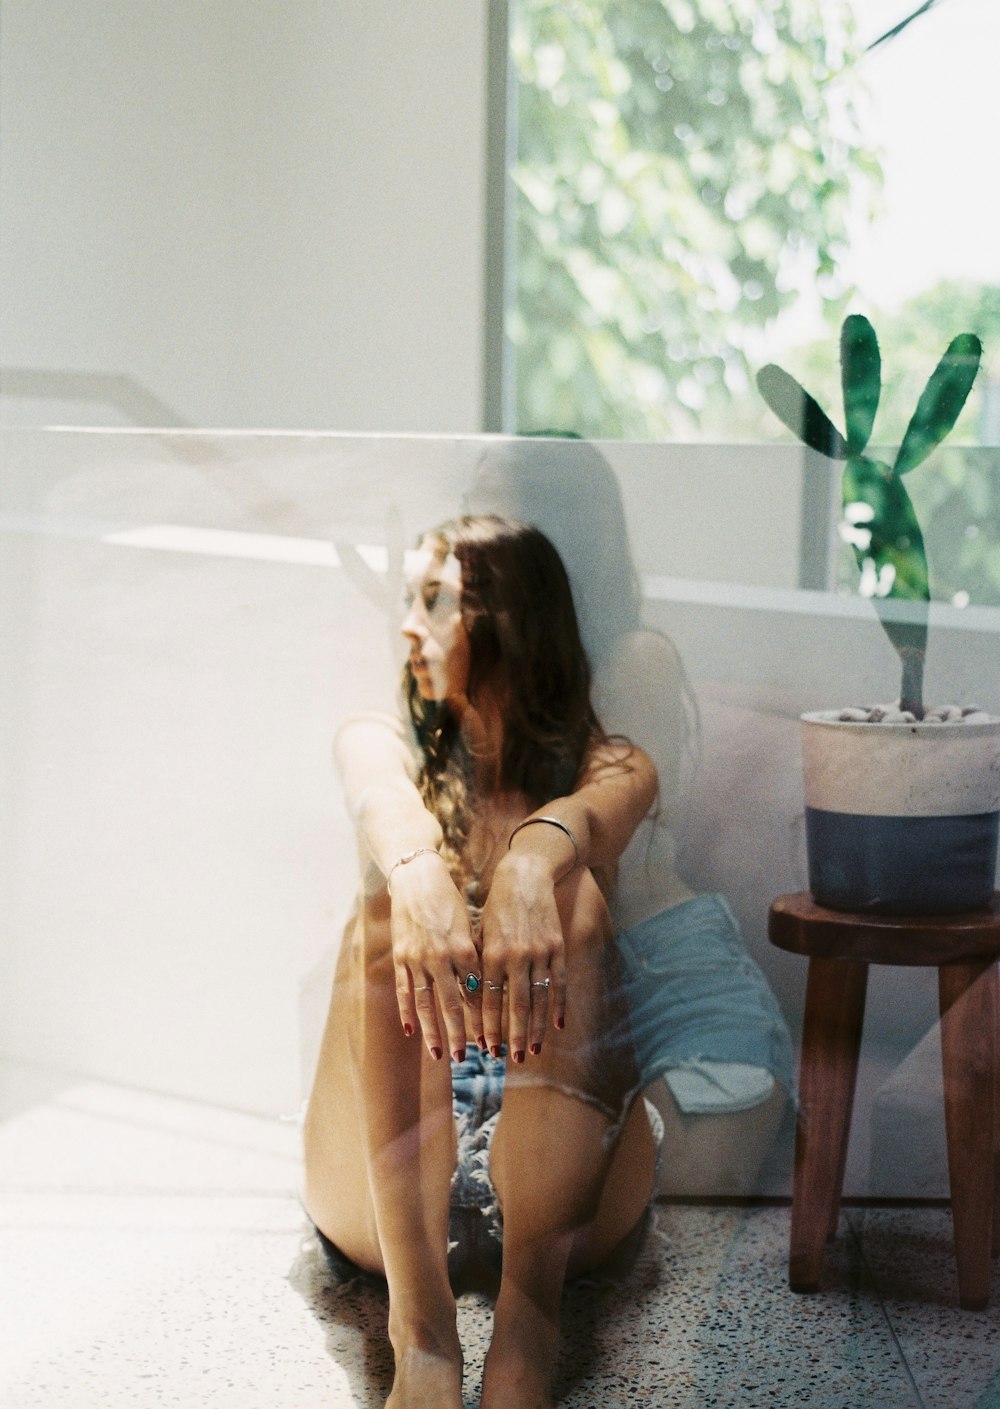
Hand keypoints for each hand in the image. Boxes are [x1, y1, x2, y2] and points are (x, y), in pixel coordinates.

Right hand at [388, 853, 483, 1062]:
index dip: (483, 1019)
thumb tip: (481, 988)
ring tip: (439, 1054)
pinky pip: (404, 991)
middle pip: (452, 1004)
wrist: (417, 879)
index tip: (490, 1040)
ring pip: (426, 1004)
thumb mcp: (468, 926)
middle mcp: (441, 957)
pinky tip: (410, 1031)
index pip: (476, 993)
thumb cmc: (449, 901)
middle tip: (465, 1059)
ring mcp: (418, 959)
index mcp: (464, 949)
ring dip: (433, 1031)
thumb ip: (473, 957)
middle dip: (461, 1034)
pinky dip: (407, 1012)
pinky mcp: (400, 957)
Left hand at [479, 851, 567, 1062]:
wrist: (524, 876)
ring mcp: (540, 953)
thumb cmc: (495, 907)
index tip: (485, 1049)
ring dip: (536, 1028)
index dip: (488, 1027)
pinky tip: (557, 1027)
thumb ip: (478, 966)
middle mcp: (516, 956)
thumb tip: (471, 1001)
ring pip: (539, 999)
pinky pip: (559, 983)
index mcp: (491, 954)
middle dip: (514, 1036)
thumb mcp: (480, 933)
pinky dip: (558, 1006)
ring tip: (532, 1050)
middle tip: (511, 1059)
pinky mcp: (557, 947)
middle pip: (516, 1006)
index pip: (489, 1000)